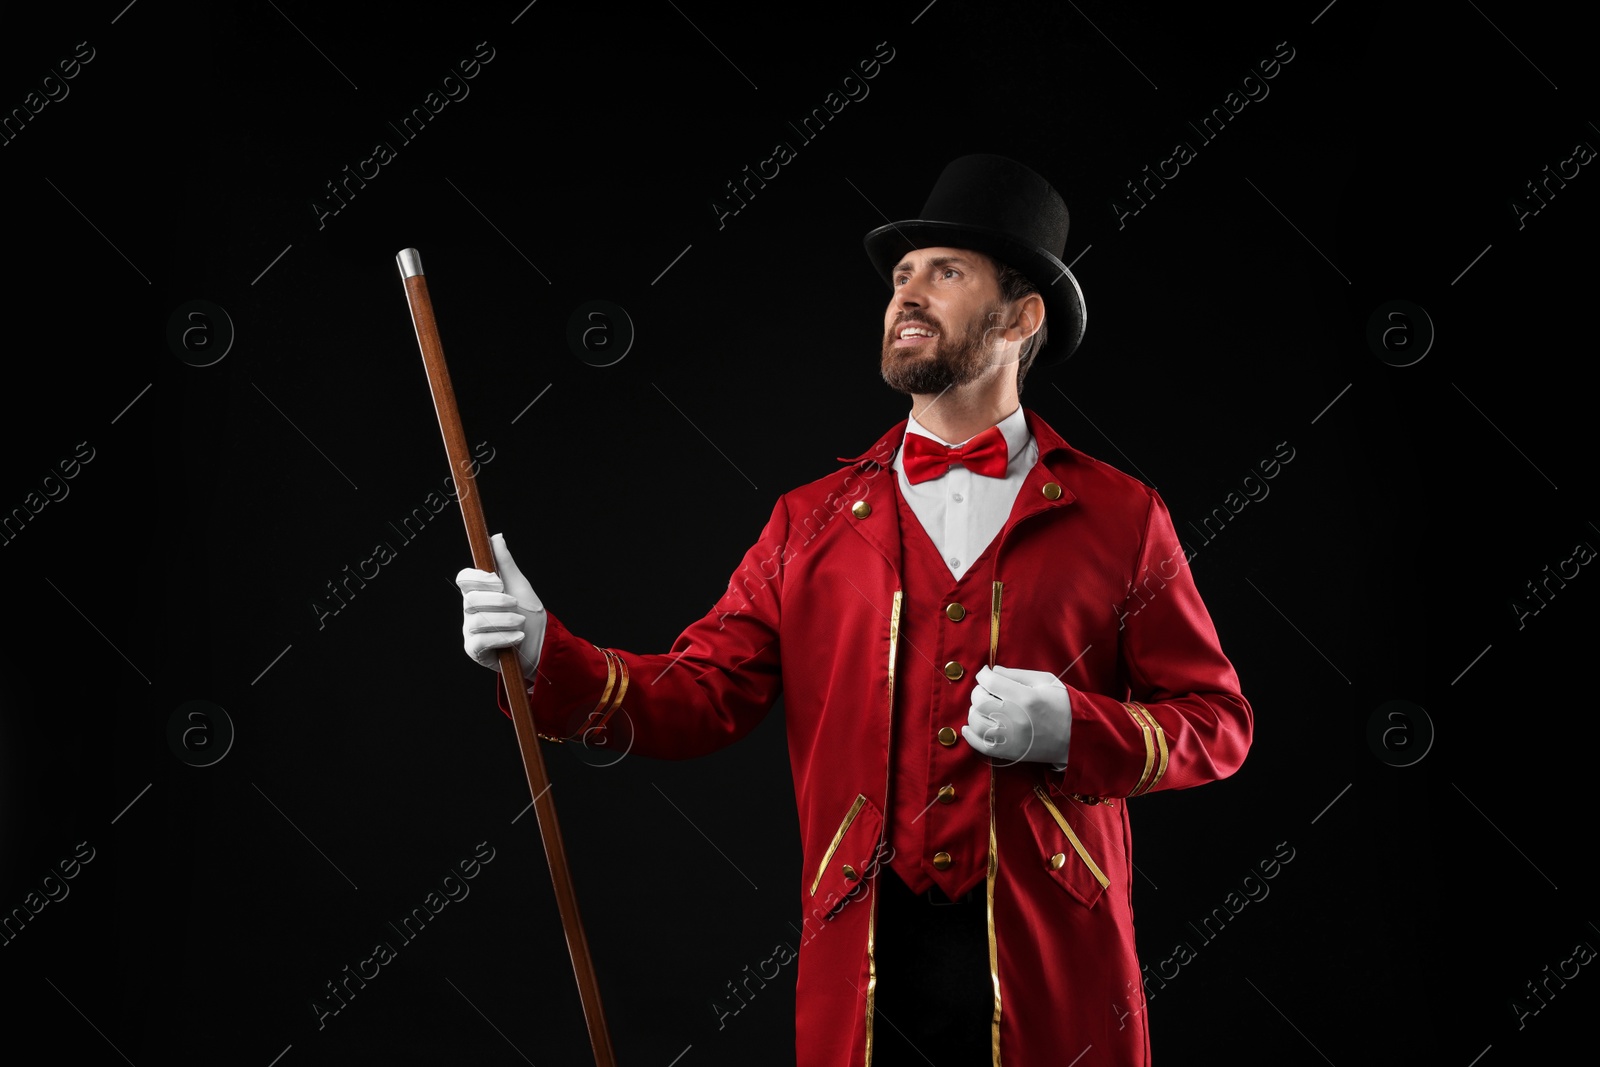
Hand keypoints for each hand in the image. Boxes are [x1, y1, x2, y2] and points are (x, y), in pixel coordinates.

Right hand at [456, 532, 545, 680]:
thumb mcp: (520, 586)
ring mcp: (470, 630)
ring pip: (478, 621)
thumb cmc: (528, 614)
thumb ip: (506, 563)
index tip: (499, 582)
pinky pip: (481, 641)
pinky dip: (502, 637)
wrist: (540, 644)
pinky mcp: (475, 649)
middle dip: (498, 602)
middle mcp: (471, 610)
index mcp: (479, 591)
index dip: (479, 579)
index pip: (464, 579)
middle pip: (471, 600)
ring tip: (521, 624)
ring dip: (505, 621)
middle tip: (515, 605)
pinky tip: (517, 637)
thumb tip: (496, 537)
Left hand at [961, 665, 1071, 767]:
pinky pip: (980, 745)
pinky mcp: (1008, 753)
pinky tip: (970, 726)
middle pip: (980, 700)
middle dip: (979, 690)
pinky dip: (970, 734)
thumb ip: (1017, 674)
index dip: (983, 674)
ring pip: (976, 721)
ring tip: (984, 706)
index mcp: (1026, 698)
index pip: (990, 682)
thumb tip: (992, 671)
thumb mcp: (1046, 682)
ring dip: (975, 710)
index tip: (986, 674)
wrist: (1077, 738)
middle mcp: (1015, 718)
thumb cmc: (1063, 705)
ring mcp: (1010, 738)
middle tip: (987, 689)